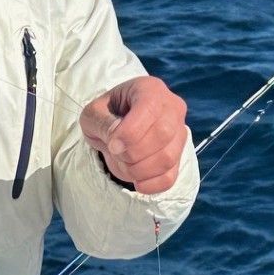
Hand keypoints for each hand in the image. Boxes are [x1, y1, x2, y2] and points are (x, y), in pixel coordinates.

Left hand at [80, 76, 188, 194]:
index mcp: (150, 89)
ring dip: (138, 169)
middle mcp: (172, 107)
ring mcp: (179, 133)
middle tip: (116, 153)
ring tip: (123, 163)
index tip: (112, 145)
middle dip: (133, 152)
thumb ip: (102, 122)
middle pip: (163, 134)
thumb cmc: (106, 115)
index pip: (150, 108)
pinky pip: (170, 177)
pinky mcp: (178, 157)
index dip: (130, 132)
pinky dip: (150, 185)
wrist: (117, 128)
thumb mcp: (93, 114)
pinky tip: (136, 181)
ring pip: (168, 158)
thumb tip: (119, 139)